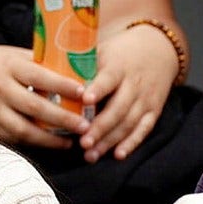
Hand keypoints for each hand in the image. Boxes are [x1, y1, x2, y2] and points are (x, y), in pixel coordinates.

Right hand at [0, 43, 85, 148]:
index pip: (40, 77)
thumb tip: (74, 71)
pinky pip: (15, 137)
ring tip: (70, 142)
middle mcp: (1, 88)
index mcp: (10, 66)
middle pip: (36, 107)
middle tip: (85, 125)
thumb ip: (38, 64)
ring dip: (50, 138)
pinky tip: (52, 143)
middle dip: (63, 118)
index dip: (63, 86)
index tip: (84, 93)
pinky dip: (35, 142)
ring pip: (25, 129)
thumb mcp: (12, 55)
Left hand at [78, 24, 178, 162]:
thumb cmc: (119, 53)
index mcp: (118, 66)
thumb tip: (44, 81)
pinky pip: (143, 129)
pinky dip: (132, 142)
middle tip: (83, 142)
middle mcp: (134, 83)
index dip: (98, 89)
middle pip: (118, 108)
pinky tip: (118, 155)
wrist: (158, 49)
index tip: (85, 100)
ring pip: (129, 122)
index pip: (108, 79)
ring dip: (110, 140)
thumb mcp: (101, 52)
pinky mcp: (153, 110)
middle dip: (100, 127)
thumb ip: (79, 67)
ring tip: (91, 154)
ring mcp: (146, 98)